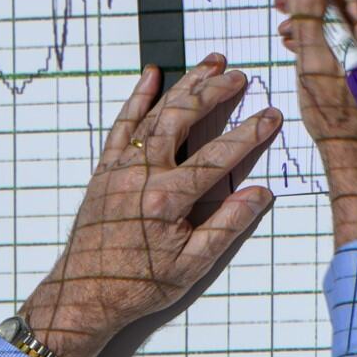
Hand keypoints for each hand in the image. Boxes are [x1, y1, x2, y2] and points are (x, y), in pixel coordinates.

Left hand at [16, 55, 280, 356]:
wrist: (84, 293)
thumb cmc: (140, 284)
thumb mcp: (192, 265)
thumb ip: (227, 225)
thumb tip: (261, 194)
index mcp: (167, 199)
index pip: (218, 157)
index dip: (248, 134)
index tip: (271, 115)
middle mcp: (141, 174)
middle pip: (183, 119)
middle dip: (215, 93)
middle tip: (240, 76)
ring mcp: (120, 168)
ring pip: (155, 114)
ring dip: (184, 86)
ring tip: (210, 64)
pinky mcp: (105, 169)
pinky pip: (122, 125)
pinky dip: (137, 98)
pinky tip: (152, 75)